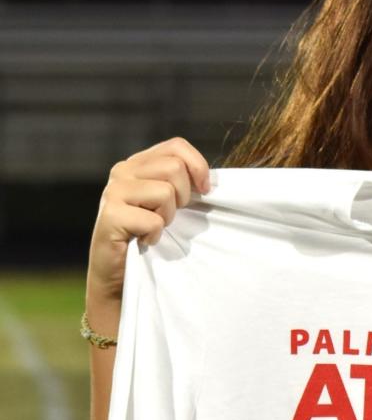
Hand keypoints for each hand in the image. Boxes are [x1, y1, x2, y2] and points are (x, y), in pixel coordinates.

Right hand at [87, 137, 210, 302]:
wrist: (117, 273)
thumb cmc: (147, 235)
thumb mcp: (167, 202)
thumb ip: (181, 183)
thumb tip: (211, 180)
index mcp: (138, 163)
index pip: (176, 146)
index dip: (197, 166)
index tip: (204, 191)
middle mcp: (122, 171)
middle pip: (174, 168)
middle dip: (182, 197)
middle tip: (168, 216)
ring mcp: (114, 192)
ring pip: (166, 192)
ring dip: (167, 218)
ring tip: (152, 227)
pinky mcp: (110, 216)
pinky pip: (154, 221)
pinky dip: (155, 235)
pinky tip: (142, 240)